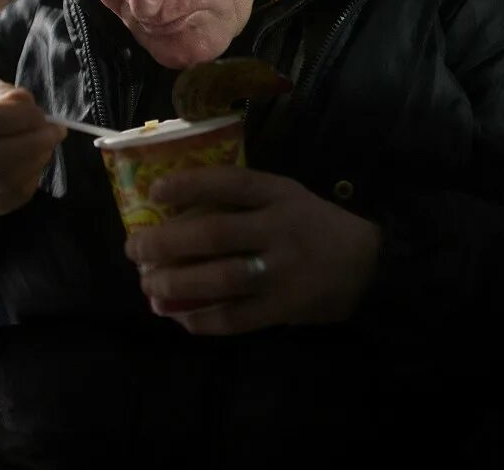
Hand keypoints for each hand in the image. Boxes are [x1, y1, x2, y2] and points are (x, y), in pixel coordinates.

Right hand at [0, 77, 65, 221]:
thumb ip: (1, 93)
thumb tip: (23, 106)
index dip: (6, 118)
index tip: (38, 116)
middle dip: (26, 147)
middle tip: (52, 134)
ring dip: (30, 166)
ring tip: (45, 148)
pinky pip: (1, 203)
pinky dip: (26, 185)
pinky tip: (33, 167)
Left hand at [125, 167, 380, 334]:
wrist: (368, 266)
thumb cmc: (313, 226)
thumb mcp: (287, 197)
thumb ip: (243, 201)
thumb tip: (176, 213)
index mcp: (280, 194)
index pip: (230, 183)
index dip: (189, 185)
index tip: (154, 192)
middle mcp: (280, 229)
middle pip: (214, 233)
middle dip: (166, 242)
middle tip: (135, 248)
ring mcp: (283, 271)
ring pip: (220, 278)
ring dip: (176, 284)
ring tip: (149, 285)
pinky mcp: (285, 307)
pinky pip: (236, 317)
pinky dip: (202, 319)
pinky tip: (180, 317)